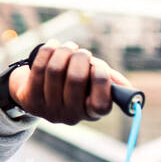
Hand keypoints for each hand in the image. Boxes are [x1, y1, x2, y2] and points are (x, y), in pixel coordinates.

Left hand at [7, 39, 132, 124]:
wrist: (36, 91)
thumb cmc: (72, 83)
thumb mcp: (92, 82)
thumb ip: (110, 81)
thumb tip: (129, 88)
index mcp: (91, 112)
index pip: (101, 103)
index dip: (101, 78)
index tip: (98, 65)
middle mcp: (71, 115)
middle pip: (76, 78)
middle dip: (80, 57)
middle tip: (81, 52)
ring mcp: (49, 109)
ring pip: (56, 70)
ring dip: (64, 51)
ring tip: (68, 47)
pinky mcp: (31, 100)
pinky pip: (39, 68)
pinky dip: (48, 51)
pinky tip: (53, 46)